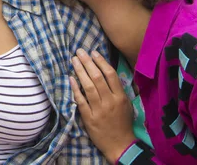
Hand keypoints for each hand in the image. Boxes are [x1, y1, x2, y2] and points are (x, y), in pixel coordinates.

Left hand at [69, 49, 135, 163]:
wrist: (120, 145)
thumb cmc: (123, 122)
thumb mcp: (125, 104)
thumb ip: (117, 89)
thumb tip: (106, 71)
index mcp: (120, 97)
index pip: (110, 75)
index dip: (101, 62)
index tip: (93, 52)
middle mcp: (109, 101)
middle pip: (97, 77)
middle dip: (87, 62)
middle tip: (79, 51)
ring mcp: (99, 110)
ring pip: (88, 86)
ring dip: (80, 71)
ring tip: (74, 60)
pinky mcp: (89, 118)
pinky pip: (81, 100)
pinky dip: (75, 88)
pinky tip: (70, 78)